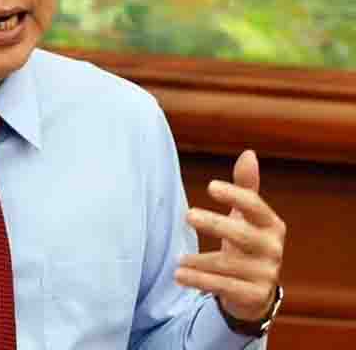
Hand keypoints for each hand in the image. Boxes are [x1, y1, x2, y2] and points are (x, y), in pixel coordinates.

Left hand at [175, 150, 285, 320]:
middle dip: (215, 224)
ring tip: (177, 258)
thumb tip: (249, 153)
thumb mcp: (246, 216)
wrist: (254, 290)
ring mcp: (265, 274)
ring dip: (199, 261)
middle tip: (188, 215)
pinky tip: (179, 275)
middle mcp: (272, 249)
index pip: (255, 206)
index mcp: (272, 225)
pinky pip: (223, 287)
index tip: (210, 186)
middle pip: (242, 235)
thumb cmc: (245, 241)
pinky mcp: (253, 295)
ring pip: (228, 265)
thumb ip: (245, 187)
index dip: (235, 195)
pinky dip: (199, 281)